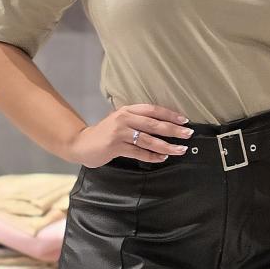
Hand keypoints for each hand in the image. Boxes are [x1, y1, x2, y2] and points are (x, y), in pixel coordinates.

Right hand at [66, 103, 194, 167]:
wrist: (81, 143)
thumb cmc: (105, 133)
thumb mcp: (120, 121)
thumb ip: (137, 121)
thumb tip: (163, 126)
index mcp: (127, 110)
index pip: (153, 110)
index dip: (169, 114)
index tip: (184, 120)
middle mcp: (124, 118)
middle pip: (154, 124)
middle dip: (173, 130)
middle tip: (188, 134)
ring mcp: (119, 132)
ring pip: (148, 139)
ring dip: (166, 145)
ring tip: (180, 150)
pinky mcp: (115, 146)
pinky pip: (138, 152)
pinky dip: (152, 156)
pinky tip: (162, 159)